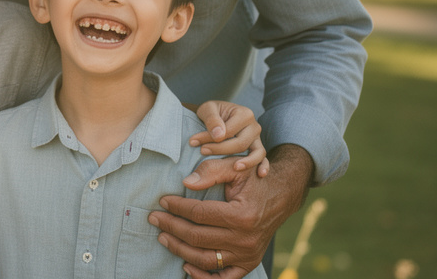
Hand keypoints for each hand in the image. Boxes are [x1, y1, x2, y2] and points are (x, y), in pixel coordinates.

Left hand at [149, 144, 313, 278]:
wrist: (281, 196)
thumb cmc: (254, 179)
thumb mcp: (236, 167)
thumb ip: (211, 171)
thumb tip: (186, 182)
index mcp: (242, 215)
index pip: (199, 214)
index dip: (177, 207)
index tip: (162, 201)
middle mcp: (245, 239)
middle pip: (198, 238)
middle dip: (171, 227)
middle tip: (154, 218)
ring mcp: (247, 255)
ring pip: (206, 260)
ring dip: (180, 250)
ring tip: (163, 237)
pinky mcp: (249, 263)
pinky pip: (224, 278)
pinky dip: (203, 277)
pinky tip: (186, 266)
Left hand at [189, 100, 269, 175]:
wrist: (218, 116)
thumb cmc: (212, 113)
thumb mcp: (208, 109)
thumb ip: (212, 119)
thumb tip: (219, 135)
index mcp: (245, 114)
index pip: (228, 131)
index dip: (210, 138)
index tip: (193, 142)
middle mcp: (254, 126)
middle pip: (241, 143)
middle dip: (220, 150)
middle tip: (202, 151)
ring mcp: (257, 139)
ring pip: (256, 152)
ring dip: (247, 161)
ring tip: (234, 167)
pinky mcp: (257, 149)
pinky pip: (264, 159)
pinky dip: (264, 166)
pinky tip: (260, 174)